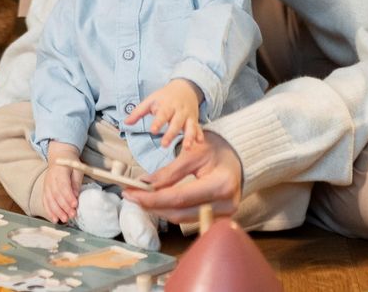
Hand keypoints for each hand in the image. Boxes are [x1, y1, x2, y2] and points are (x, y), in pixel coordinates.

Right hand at [43, 142, 82, 223]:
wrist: (59, 156)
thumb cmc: (70, 163)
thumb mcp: (77, 169)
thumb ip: (76, 182)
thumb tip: (76, 195)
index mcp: (60, 172)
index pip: (63, 186)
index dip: (68, 196)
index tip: (75, 205)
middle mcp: (51, 179)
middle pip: (56, 195)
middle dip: (64, 207)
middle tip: (72, 215)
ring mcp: (46, 185)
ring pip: (50, 200)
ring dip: (57, 211)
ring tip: (64, 219)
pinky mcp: (45, 190)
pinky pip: (45, 202)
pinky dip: (49, 211)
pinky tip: (54, 219)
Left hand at [123, 131, 241, 223]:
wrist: (237, 157)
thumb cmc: (217, 150)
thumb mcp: (193, 153)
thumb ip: (169, 171)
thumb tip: (144, 184)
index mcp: (221, 184)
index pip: (180, 197)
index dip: (153, 198)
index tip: (132, 193)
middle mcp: (225, 205)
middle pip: (179, 213)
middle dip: (152, 205)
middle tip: (130, 196)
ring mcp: (223, 214)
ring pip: (182, 219)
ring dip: (158, 209)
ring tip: (139, 197)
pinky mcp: (217, 218)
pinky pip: (188, 218)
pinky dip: (170, 210)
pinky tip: (156, 202)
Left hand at [124, 79, 204, 147]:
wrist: (185, 87)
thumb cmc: (165, 96)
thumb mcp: (151, 100)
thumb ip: (138, 112)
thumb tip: (125, 123)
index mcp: (167, 105)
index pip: (162, 114)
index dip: (158, 122)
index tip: (153, 130)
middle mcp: (178, 111)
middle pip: (176, 122)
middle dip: (171, 134)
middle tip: (164, 144)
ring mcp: (188, 115)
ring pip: (190, 126)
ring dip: (189, 137)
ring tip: (187, 148)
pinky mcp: (194, 120)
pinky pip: (198, 128)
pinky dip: (200, 135)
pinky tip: (199, 143)